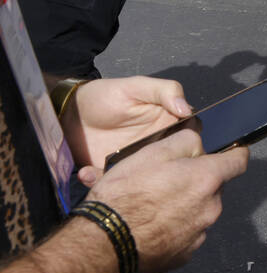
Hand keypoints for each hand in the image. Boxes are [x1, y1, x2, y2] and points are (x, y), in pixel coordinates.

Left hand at [62, 76, 191, 175]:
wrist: (69, 114)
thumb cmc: (105, 96)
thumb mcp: (136, 87)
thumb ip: (164, 91)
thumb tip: (187, 109)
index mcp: (169, 123)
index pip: (192, 137)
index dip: (191, 146)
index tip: (178, 150)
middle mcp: (158, 145)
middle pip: (175, 162)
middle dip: (166, 171)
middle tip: (145, 169)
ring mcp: (138, 162)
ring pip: (149, 178)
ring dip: (134, 180)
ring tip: (113, 174)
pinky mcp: (117, 174)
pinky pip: (118, 185)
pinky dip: (102, 182)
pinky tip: (87, 173)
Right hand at [87, 129, 248, 272]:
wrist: (102, 248)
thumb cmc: (124, 198)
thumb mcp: (152, 153)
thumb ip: (185, 141)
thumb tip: (198, 143)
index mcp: (207, 179)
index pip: (239, 160)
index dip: (234, 152)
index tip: (228, 151)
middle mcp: (210, 208)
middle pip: (213, 187)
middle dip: (195, 180)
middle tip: (165, 179)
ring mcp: (198, 234)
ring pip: (197, 210)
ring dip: (182, 205)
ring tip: (149, 205)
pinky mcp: (183, 255)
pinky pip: (184, 233)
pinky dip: (172, 227)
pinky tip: (147, 225)